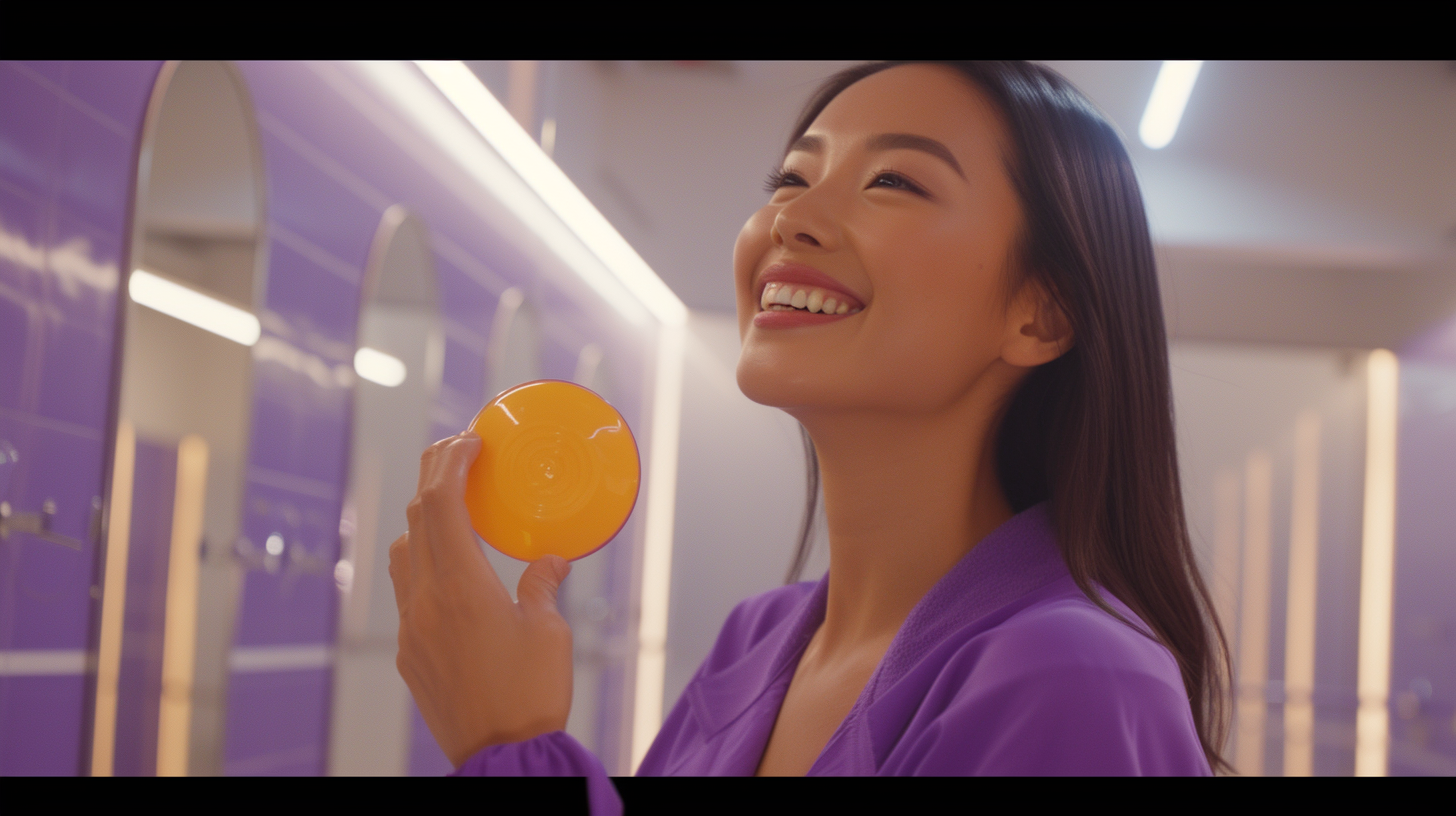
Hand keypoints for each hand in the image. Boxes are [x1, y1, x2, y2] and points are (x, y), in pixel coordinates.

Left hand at [389, 432, 573, 766]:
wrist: (501, 759)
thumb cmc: (531, 696)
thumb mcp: (549, 632)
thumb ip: (542, 586)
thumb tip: (550, 561)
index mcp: (462, 586)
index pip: (442, 504)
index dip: (452, 463)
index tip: (470, 441)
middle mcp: (426, 600)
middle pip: (416, 517)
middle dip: (434, 475)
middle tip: (457, 452)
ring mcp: (411, 627)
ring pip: (402, 552)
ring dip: (422, 519)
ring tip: (452, 508)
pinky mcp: (410, 652)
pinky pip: (406, 591)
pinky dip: (423, 562)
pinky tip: (450, 570)